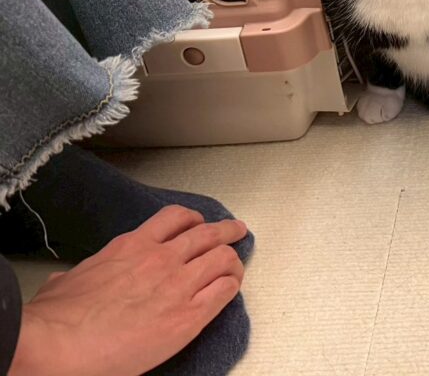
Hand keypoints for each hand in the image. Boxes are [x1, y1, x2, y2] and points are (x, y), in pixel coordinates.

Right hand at [10, 205, 245, 375]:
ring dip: (233, 258)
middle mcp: (161, 259)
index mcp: (132, 246)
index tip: (198, 223)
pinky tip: (231, 288)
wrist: (59, 346)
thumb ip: (75, 277)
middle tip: (236, 230)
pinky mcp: (189, 317)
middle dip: (225, 230)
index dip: (192, 219)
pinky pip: (224, 291)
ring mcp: (178, 286)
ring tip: (238, 262)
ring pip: (222, 258)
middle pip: (206, 233)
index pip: (174, 218)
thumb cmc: (56, 319)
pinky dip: (231, 286)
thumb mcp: (63, 283)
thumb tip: (62, 281)